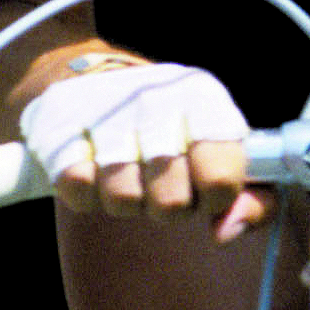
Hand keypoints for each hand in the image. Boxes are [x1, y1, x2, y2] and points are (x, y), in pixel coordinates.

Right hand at [19, 58, 253, 232]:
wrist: (90, 77)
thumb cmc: (170, 127)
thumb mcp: (220, 147)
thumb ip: (251, 197)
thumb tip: (225, 233)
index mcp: (203, 100)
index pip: (221, 179)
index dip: (213, 198)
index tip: (204, 186)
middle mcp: (156, 99)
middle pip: (171, 202)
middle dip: (167, 204)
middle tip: (160, 183)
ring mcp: (104, 112)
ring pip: (123, 201)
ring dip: (126, 199)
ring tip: (127, 173)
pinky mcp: (59, 126)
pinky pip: (79, 191)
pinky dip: (87, 192)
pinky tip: (94, 168)